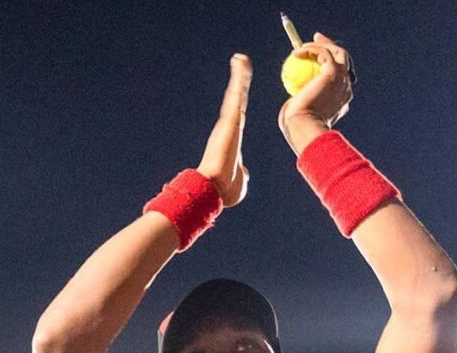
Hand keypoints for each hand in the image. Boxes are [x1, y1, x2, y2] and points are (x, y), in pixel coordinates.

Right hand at [197, 54, 252, 207]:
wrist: (213, 189)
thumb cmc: (223, 190)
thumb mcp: (239, 181)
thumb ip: (242, 174)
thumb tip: (243, 174)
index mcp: (231, 139)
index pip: (238, 116)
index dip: (239, 102)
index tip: (241, 92)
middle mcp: (228, 127)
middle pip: (236, 100)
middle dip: (238, 81)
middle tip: (240, 64)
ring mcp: (228, 122)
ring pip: (236, 93)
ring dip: (239, 75)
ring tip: (241, 58)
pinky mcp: (230, 119)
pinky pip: (237, 94)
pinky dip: (239, 77)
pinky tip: (241, 61)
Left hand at [279, 33, 354, 152]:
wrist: (303, 127)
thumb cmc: (296, 127)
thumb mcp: (300, 113)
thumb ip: (301, 103)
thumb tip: (292, 98)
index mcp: (340, 101)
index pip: (338, 78)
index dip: (328, 64)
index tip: (313, 59)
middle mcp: (345, 89)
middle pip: (343, 61)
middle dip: (331, 47)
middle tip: (315, 40)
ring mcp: (342, 80)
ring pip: (338, 53)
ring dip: (322, 45)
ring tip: (303, 45)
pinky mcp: (333, 73)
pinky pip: (324, 53)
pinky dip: (311, 49)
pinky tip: (297, 52)